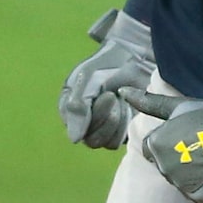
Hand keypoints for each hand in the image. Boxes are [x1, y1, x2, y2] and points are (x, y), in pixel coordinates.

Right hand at [57, 9, 154, 149]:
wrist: (134, 59)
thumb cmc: (107, 65)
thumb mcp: (87, 78)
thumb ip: (77, 106)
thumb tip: (74, 139)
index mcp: (68, 110)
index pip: (76, 130)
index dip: (94, 115)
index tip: (107, 95)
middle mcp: (82, 124)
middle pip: (92, 140)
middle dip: (107, 118)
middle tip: (114, 96)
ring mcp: (101, 130)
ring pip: (107, 143)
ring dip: (118, 121)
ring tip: (121, 101)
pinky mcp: (119, 133)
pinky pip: (121, 141)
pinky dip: (127, 124)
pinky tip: (128, 107)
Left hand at [122, 87, 202, 202]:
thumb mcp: (176, 107)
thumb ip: (147, 102)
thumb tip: (121, 91)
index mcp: (155, 147)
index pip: (151, 150)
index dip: (169, 142)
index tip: (187, 135)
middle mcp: (164, 168)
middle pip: (165, 167)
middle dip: (179, 158)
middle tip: (201, 145)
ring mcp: (182, 185)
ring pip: (181, 181)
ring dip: (192, 172)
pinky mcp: (199, 197)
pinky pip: (197, 193)